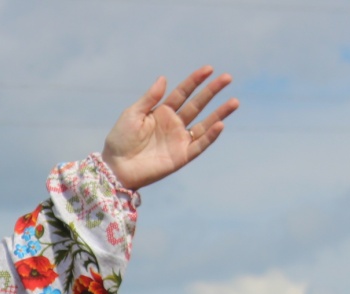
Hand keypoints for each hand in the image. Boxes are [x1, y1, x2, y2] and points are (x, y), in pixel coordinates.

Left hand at [102, 67, 238, 189]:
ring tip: (234, 102)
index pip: (183, 93)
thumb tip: (164, 78)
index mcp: (162, 112)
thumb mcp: (132, 115)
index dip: (195, 81)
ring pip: (204, 124)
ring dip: (219, 114)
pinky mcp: (181, 156)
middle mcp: (174, 124)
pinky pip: (199, 145)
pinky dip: (210, 136)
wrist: (115, 167)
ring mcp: (179, 140)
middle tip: (227, 78)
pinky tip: (219, 124)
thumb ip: (150, 98)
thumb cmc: (120, 140)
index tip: (209, 69)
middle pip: (197, 105)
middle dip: (212, 92)